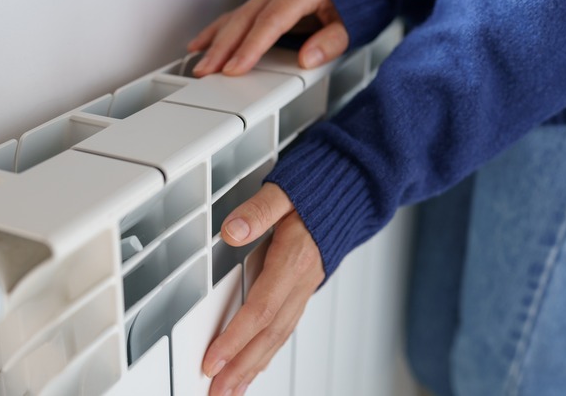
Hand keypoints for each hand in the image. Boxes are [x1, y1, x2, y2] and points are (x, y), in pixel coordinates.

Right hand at [188, 0, 348, 76]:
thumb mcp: (352, 22)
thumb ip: (331, 41)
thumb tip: (307, 59)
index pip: (271, 21)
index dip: (251, 47)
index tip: (235, 68)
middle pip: (246, 19)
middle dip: (223, 48)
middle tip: (207, 71)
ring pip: (237, 16)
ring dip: (216, 42)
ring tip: (200, 63)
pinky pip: (237, 14)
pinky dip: (219, 30)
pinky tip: (202, 43)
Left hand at [204, 183, 325, 395]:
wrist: (352, 191)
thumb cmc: (318, 190)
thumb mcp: (285, 190)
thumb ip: (259, 209)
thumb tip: (232, 229)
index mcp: (294, 260)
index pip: (261, 310)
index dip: (236, 339)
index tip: (213, 361)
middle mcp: (301, 282)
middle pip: (269, 335)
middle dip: (241, 368)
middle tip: (217, 394)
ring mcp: (304, 290)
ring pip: (278, 338)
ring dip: (253, 368)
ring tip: (231, 392)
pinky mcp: (303, 291)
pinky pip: (285, 329)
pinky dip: (267, 353)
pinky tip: (255, 366)